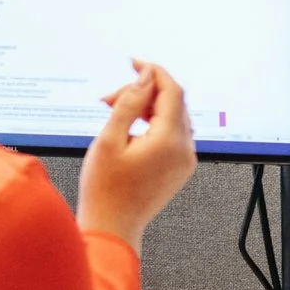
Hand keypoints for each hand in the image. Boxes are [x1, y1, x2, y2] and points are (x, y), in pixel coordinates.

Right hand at [76, 60, 196, 254]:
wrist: (112, 227)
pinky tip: (129, 128)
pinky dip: (153, 124)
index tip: (134, 63)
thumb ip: (129, 103)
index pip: (171, 91)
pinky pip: (172, 134)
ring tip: (114, 113)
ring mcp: (185, 161)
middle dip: (143, 92)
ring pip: (172, 117)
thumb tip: (146, 77)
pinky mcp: (179, 168)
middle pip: (172, 102)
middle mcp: (184, 150)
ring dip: (147, 107)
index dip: (153, 72)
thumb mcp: (109, 139)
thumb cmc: (104, 190)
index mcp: (170, 141)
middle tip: (110, 98)